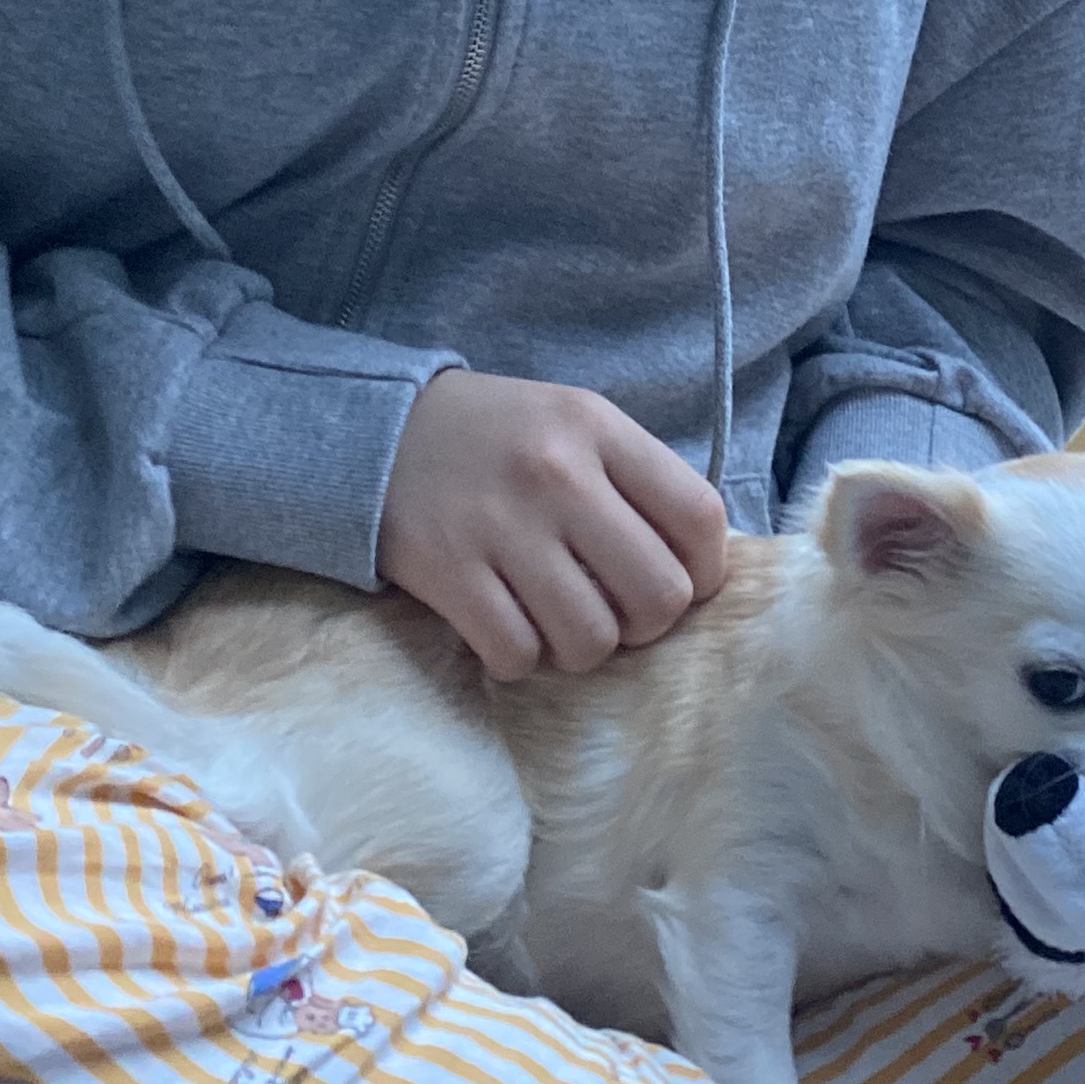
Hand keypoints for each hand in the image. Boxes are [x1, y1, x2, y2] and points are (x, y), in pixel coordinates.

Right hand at [378, 370, 730, 678]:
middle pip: (659, 594)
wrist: (378, 433)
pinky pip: (518, 654)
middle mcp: (556, 473)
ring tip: (560, 622)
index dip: (706, 571)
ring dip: (582, 648)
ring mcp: (500, 524)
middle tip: (616, 612)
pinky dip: (520, 657)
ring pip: (591, 639)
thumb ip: (637, 482)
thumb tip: (698, 572)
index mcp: (598, 429)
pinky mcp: (448, 570)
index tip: (685, 584)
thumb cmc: (500, 440)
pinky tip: (509, 627)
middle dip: (647, 624)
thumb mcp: (575, 426)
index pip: (699, 516)